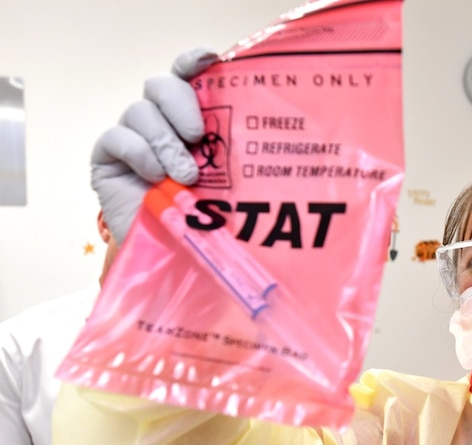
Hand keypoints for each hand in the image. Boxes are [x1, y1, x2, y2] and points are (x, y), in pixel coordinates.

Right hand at [92, 47, 218, 243]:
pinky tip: (155, 178)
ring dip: (164, 143)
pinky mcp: (107, 155)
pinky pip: (117, 137)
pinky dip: (139, 154)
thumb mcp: (228, 183)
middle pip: (160, 84)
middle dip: (180, 105)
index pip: (186, 74)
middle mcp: (160, 119)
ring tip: (183, 176)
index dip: (193, 60)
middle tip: (197, 137)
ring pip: (140, 111)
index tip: (210, 59)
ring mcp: (132, 135)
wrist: (173, 252)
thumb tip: (258, 135)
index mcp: (190, 117)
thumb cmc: (206, 214)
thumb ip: (232, 157)